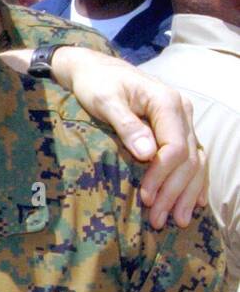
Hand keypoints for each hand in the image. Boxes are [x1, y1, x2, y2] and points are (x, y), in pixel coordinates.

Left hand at [50, 48, 206, 228]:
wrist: (96, 70)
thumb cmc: (96, 84)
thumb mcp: (104, 101)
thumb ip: (126, 125)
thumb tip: (147, 154)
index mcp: (167, 102)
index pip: (174, 147)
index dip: (162, 175)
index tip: (146, 198)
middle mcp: (182, 111)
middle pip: (188, 159)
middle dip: (174, 192)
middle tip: (159, 220)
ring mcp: (183, 121)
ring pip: (195, 162)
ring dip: (186, 193)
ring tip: (177, 221)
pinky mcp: (177, 129)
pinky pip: (193, 159)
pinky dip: (193, 182)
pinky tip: (193, 203)